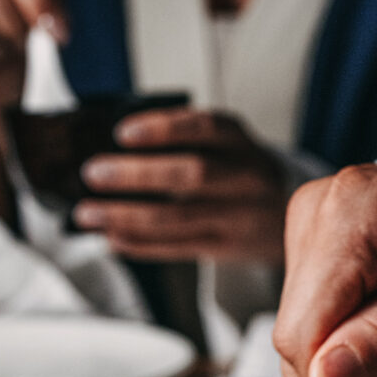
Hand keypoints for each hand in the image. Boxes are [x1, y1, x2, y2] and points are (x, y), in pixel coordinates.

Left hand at [74, 108, 286, 263]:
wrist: (287, 216)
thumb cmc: (238, 173)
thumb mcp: (225, 146)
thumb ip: (183, 144)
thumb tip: (113, 151)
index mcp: (239, 142)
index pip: (203, 128)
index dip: (163, 129)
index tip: (121, 132)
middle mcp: (244, 178)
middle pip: (191, 175)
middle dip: (136, 175)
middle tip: (93, 173)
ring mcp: (238, 217)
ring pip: (178, 218)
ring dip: (126, 216)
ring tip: (88, 214)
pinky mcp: (225, 248)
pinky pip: (177, 248)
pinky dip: (140, 244)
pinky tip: (111, 238)